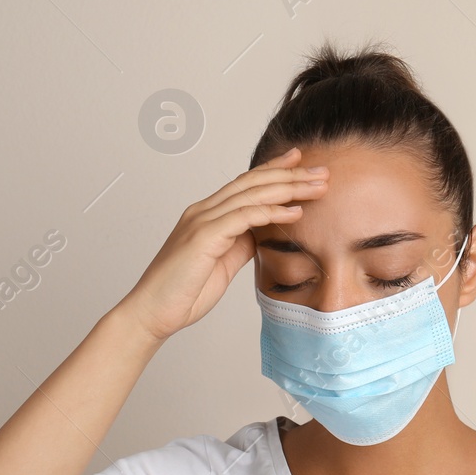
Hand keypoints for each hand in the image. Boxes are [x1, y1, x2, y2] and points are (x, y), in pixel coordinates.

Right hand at [118, 146, 327, 341]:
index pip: (246, 184)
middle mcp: (203, 211)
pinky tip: (295, 211)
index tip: (300, 162)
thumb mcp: (223, 262)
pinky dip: (272, 212)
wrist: (153, 312)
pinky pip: (244, 217)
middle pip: (253, 182)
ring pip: (252, 194)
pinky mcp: (204, 237)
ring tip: (317, 186)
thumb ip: (241, 243)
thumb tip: (263, 232)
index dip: (274, 170)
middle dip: (290, 174)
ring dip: (288, 187)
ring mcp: (202, 221)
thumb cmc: (184, 292)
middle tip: (321, 170)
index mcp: (207, 215)